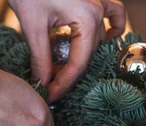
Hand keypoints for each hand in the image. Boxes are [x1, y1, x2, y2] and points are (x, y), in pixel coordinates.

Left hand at [9, 0, 125, 101]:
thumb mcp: (33, 25)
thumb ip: (41, 57)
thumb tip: (43, 83)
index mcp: (87, 18)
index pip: (78, 64)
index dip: (63, 84)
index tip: (49, 96)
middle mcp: (98, 10)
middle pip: (88, 54)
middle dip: (69, 73)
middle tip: (49, 87)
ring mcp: (99, 1)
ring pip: (99, 38)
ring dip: (84, 55)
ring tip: (64, 70)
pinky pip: (113, 13)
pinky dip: (111, 26)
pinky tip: (105, 37)